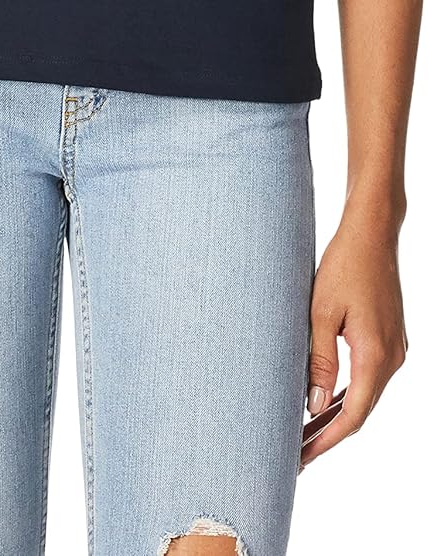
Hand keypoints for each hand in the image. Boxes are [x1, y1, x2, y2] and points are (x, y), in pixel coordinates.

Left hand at [300, 211, 407, 468]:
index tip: (301, 458)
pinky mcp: (390, 338)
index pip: (352, 415)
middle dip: (329, 434)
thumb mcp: (322, 313)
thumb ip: (320, 361)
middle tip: (296, 452)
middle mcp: (391, 357)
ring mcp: (395, 348)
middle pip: (360, 410)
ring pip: (365, 394)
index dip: (326, 441)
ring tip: (304, 431)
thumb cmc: (344, 265)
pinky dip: (347, 392)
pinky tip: (324, 398)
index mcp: (375, 355)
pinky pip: (369, 376)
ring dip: (337, 414)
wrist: (372, 233)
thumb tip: (313, 406)